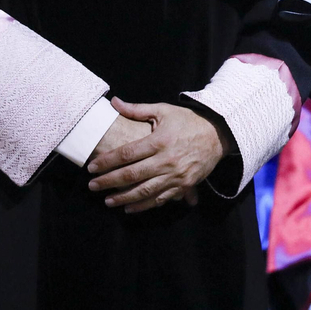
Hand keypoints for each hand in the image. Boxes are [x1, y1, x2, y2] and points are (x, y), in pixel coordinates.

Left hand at [87, 99, 230, 212]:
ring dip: (123, 197)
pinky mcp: (183, 185)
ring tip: (107, 201)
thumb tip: (114, 102)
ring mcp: (175, 175)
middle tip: (92, 186)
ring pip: (144, 191)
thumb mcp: (164, 110)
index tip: (91, 167)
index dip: (107, 162)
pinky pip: (160, 199)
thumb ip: (137, 109)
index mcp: (159, 141)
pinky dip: (143, 205)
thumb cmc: (188, 121)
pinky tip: (129, 208)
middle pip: (131, 175)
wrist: (218, 134)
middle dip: (109, 181)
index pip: (126, 154)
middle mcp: (166, 160)